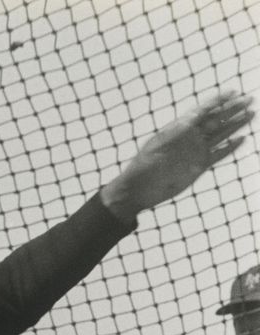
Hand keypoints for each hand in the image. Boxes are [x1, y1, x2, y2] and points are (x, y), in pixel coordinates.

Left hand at [100, 91, 253, 221]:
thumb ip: (175, 133)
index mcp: (181, 128)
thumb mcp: (157, 145)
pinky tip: (242, 139)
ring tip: (251, 114)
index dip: (218, 101)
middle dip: (233, 109)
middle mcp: (191, 137)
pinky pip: (218, 154)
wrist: (139, 189)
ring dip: (236, 125)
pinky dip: (230, 147)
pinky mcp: (199, 166)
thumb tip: (190, 122)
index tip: (233, 92)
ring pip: (221, 134)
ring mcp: (196, 151)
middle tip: (249, 99)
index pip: (204, 110)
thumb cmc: (143, 165)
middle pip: (216, 119)